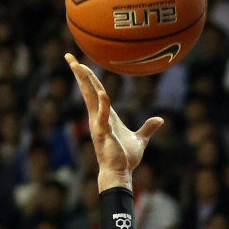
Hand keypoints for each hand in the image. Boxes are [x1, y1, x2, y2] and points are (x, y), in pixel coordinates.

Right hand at [65, 53, 162, 189]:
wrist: (121, 173)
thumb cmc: (126, 158)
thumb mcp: (140, 140)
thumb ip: (148, 128)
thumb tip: (160, 119)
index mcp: (105, 116)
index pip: (94, 91)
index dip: (88, 78)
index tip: (79, 63)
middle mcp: (98, 117)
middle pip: (87, 90)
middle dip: (79, 73)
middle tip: (69, 55)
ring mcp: (99, 124)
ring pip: (91, 98)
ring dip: (85, 82)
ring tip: (78, 65)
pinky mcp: (103, 134)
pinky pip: (103, 116)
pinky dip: (103, 104)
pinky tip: (102, 92)